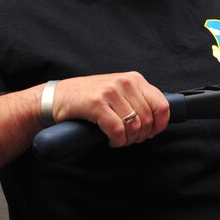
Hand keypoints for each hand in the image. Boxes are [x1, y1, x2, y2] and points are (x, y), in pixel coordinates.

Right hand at [49, 72, 169, 147]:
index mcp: (134, 79)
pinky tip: (111, 141)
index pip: (161, 104)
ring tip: (120, 140)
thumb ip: (136, 99)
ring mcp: (111, 92)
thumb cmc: (89, 97)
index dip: (160, 124)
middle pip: (147, 119)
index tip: (153, 133)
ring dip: (128, 140)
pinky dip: (116, 141)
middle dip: (141, 136)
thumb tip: (157, 120)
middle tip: (130, 140)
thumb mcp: (118, 91)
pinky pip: (117, 130)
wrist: (57, 97)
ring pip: (133, 126)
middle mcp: (125, 82)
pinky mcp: (97, 104)